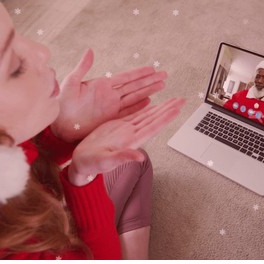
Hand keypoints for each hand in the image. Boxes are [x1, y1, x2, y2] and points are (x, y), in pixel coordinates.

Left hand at [51, 49, 167, 142]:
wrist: (58, 125)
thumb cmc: (61, 104)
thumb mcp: (70, 83)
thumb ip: (82, 68)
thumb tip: (90, 51)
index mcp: (102, 85)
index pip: (126, 77)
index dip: (140, 73)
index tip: (152, 68)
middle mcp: (110, 95)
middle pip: (134, 86)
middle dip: (149, 81)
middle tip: (164, 75)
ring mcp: (111, 107)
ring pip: (134, 97)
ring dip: (148, 92)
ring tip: (161, 86)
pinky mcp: (110, 119)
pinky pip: (128, 112)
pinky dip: (139, 107)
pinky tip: (149, 102)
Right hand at [68, 98, 184, 185]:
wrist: (82, 162)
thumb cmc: (91, 163)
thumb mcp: (106, 161)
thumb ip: (123, 158)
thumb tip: (140, 157)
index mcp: (130, 141)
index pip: (152, 127)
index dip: (165, 118)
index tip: (177, 109)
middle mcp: (131, 135)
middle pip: (154, 120)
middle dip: (168, 110)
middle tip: (181, 100)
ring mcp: (126, 131)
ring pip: (147, 116)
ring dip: (160, 108)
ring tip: (172, 100)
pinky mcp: (118, 127)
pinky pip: (135, 116)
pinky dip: (145, 109)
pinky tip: (152, 105)